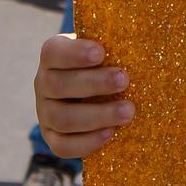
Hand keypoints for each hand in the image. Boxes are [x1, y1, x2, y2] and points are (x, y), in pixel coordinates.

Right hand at [35, 31, 130, 158]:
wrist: (101, 93)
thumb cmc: (108, 63)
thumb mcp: (107, 48)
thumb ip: (116, 42)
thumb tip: (142, 39)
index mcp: (53, 56)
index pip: (53, 52)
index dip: (74, 54)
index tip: (101, 53)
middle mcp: (43, 83)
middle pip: (57, 85)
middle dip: (93, 84)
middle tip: (124, 79)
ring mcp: (45, 112)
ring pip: (60, 118)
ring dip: (96, 116)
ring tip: (128, 111)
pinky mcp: (53, 137)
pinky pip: (62, 146)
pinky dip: (87, 142)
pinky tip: (111, 133)